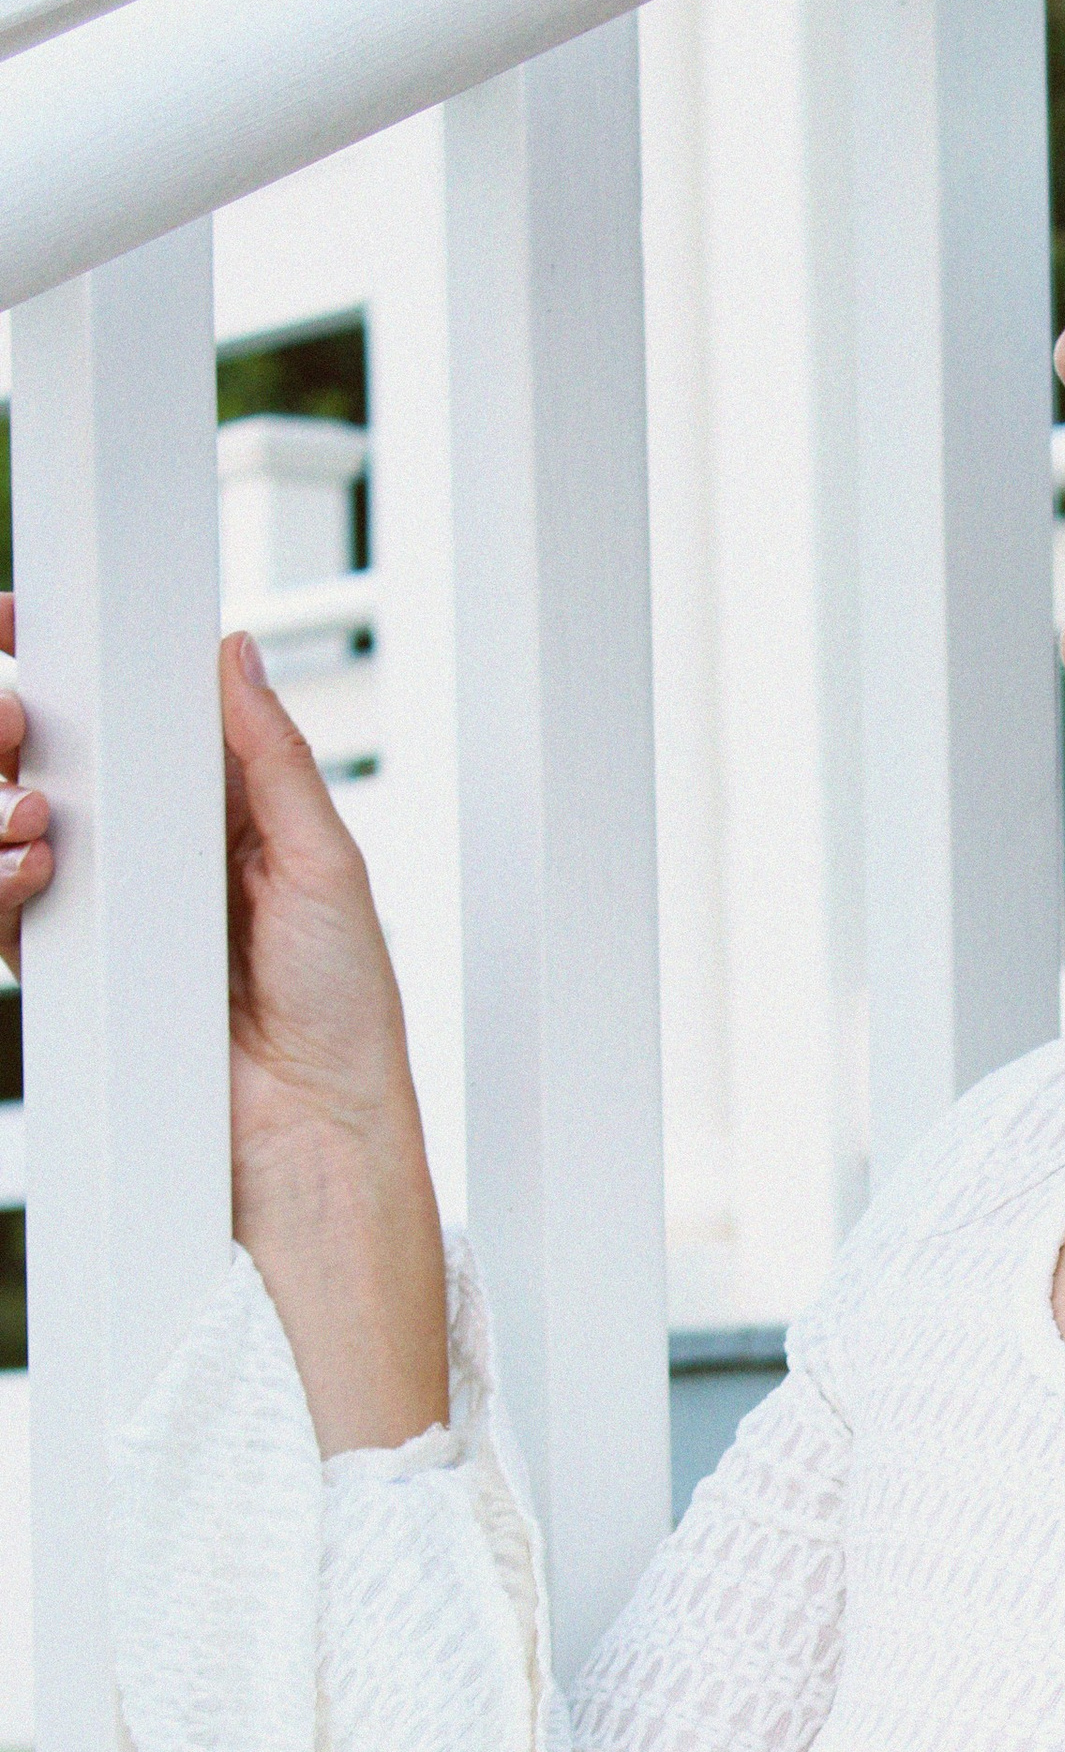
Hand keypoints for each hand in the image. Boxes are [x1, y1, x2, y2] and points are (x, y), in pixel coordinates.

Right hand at [0, 609, 447, 1443]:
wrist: (314, 1136)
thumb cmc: (344, 1014)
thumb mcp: (325, 867)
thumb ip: (272, 760)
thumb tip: (233, 652)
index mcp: (223, 813)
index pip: (133, 714)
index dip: (73, 665)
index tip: (18, 616)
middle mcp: (160, 853)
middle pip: (57, 760)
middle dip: (15, 726)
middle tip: (11, 718)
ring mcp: (110, 912)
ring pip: (13, 827)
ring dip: (1, 801)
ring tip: (33, 816)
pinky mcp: (77, 971)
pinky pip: (7, 912)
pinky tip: (27, 870)